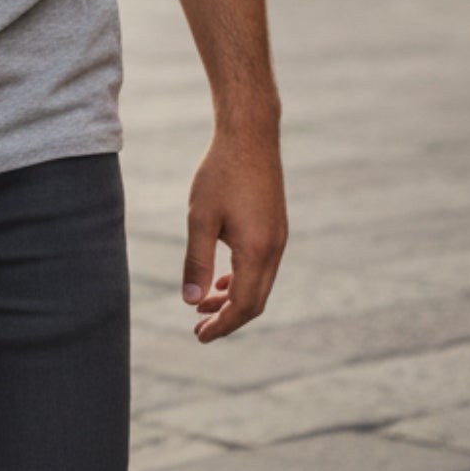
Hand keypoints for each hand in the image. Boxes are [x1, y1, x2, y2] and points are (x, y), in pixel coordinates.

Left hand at [184, 124, 287, 342]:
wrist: (250, 134)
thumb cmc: (220, 172)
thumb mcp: (200, 218)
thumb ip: (196, 262)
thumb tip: (190, 301)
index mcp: (257, 250)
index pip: (243, 305)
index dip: (222, 325)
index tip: (199, 336)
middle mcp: (274, 248)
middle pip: (255, 301)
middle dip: (228, 318)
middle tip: (199, 328)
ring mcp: (278, 237)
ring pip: (259, 283)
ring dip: (233, 298)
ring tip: (203, 304)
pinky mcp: (276, 225)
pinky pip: (262, 266)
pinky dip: (242, 278)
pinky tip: (221, 278)